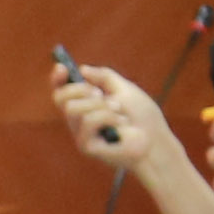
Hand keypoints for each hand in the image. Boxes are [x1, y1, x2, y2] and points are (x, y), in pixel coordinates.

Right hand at [55, 62, 182, 176]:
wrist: (155, 139)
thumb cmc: (142, 117)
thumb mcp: (125, 89)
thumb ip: (105, 77)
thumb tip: (83, 69)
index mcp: (86, 105)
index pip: (62, 91)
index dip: (57, 79)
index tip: (62, 67)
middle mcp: (79, 120)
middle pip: (60, 98)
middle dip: (80, 89)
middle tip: (99, 93)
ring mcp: (81, 134)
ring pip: (73, 108)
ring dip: (100, 105)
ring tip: (120, 111)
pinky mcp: (86, 146)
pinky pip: (88, 121)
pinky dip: (107, 116)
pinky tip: (122, 123)